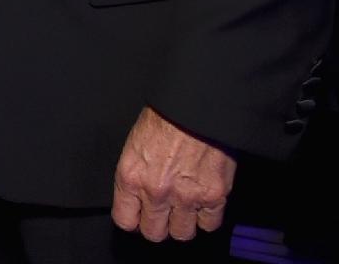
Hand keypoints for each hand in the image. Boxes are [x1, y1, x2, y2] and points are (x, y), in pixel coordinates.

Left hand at [110, 106, 237, 241]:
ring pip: (182, 233)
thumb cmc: (164, 117)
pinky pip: (209, 224)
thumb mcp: (134, 145)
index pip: (125, 220)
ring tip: (184, 208)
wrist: (195, 105)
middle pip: (154, 232)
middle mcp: (156, 191)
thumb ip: (136, 175)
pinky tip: (203, 203)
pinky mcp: (213, 196)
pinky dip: (207, 217)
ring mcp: (186, 197)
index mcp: (131, 176)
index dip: (134, 219)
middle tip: (163, 212)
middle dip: (158, 224)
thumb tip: (137, 196)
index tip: (140, 215)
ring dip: (183, 223)